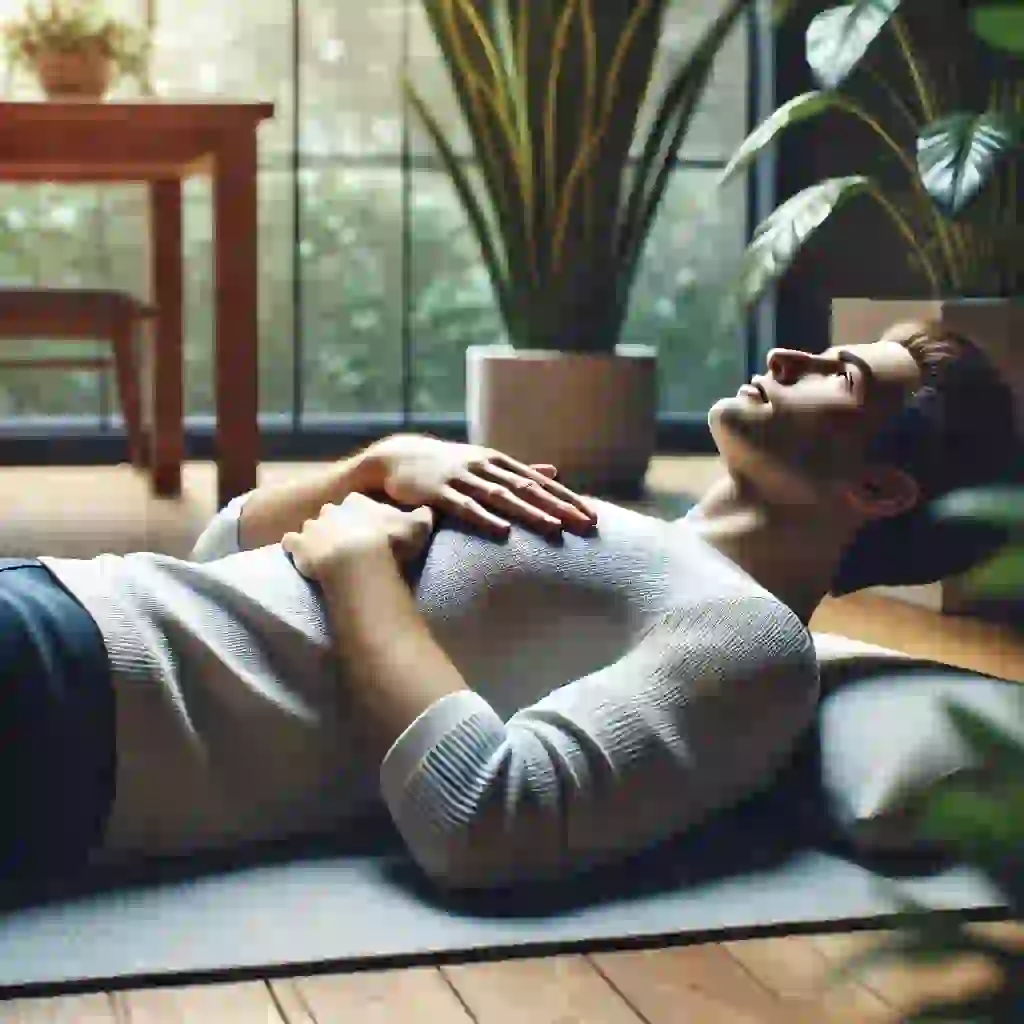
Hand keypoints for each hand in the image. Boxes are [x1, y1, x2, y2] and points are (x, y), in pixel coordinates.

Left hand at [281, 493, 434, 584]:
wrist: (357, 562)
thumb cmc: (389, 543)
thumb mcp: (418, 526)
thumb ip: (424, 515)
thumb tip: (431, 508)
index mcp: (357, 502)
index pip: (357, 503)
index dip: (362, 516)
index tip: (369, 529)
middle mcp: (331, 508)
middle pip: (332, 513)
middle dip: (337, 525)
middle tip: (349, 544)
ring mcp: (312, 526)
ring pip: (311, 528)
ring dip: (316, 538)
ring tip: (326, 556)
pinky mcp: (298, 545)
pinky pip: (290, 543)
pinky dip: (294, 549)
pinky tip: (303, 559)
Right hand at [363, 434, 597, 538]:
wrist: (398, 458)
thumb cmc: (448, 465)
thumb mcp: (485, 464)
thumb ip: (518, 471)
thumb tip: (555, 471)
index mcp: (499, 463)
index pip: (541, 483)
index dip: (568, 499)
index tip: (592, 517)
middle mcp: (485, 467)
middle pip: (528, 489)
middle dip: (560, 507)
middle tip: (587, 524)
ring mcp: (462, 478)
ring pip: (502, 497)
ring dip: (530, 513)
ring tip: (554, 528)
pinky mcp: (438, 492)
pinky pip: (465, 507)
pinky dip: (485, 518)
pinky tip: (503, 531)